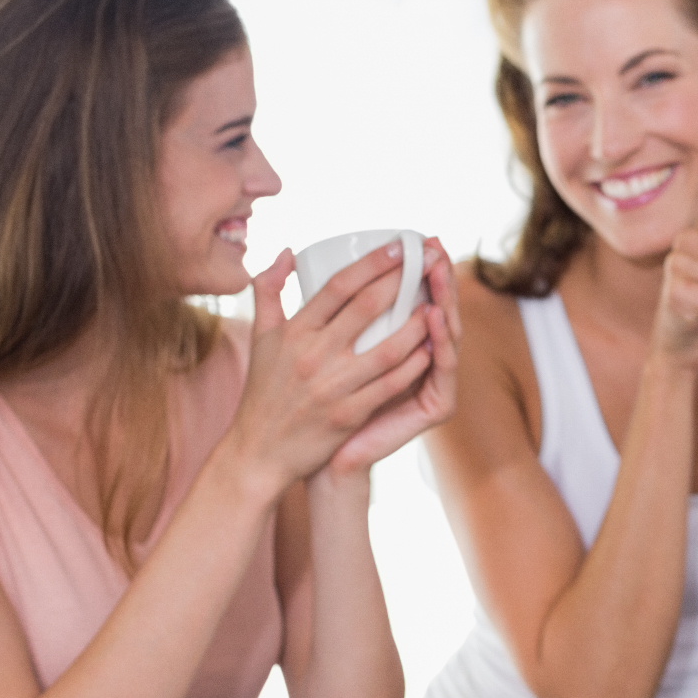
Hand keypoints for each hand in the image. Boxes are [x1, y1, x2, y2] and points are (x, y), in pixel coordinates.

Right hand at [226, 241, 441, 496]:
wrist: (258, 452)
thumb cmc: (263, 391)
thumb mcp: (260, 337)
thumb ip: (268, 291)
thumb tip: (286, 252)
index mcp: (294, 332)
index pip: (338, 286)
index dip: (373, 263)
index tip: (400, 246)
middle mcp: (312, 355)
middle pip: (367, 308)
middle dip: (403, 280)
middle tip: (430, 261)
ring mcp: (332, 386)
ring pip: (388, 347)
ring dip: (418, 324)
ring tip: (440, 304)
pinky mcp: (348, 415)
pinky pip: (391, 385)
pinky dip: (414, 366)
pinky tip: (433, 349)